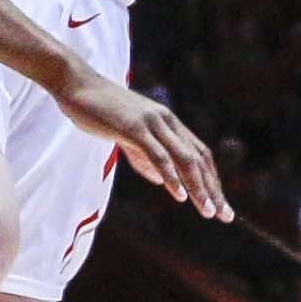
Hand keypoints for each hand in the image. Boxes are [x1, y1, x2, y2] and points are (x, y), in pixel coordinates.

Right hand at [58, 71, 228, 219]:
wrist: (77, 86)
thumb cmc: (100, 111)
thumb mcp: (128, 136)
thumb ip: (145, 157)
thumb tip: (162, 180)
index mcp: (169, 123)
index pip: (199, 154)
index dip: (212, 180)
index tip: (219, 205)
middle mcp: (167, 121)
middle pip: (199, 158)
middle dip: (213, 189)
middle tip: (223, 215)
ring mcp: (152, 123)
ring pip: (184, 158)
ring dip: (198, 187)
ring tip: (207, 211)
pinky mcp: (134, 128)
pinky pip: (159, 156)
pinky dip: (172, 176)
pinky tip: (180, 195)